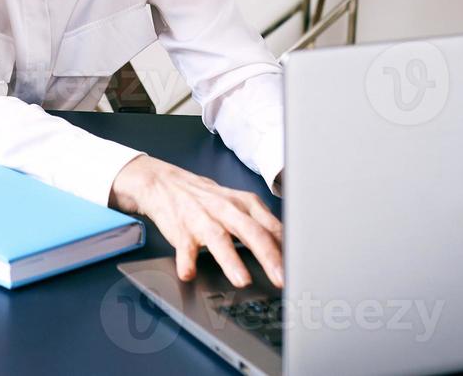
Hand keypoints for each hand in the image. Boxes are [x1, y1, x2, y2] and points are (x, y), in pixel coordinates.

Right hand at [109, 154, 283, 287]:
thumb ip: (261, 226)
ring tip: (242, 280)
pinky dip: (186, 260)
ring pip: (219, 238)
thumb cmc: (206, 198)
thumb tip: (288, 252)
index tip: (299, 269)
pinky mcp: (180, 228)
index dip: (287, 249)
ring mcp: (202, 218)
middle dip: (268, 256)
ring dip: (231, 260)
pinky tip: (189, 273)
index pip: (271, 227)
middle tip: (281, 278)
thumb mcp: (237, 205)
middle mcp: (225, 209)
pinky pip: (183, 246)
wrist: (163, 183)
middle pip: (251, 232)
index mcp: (244, 204)